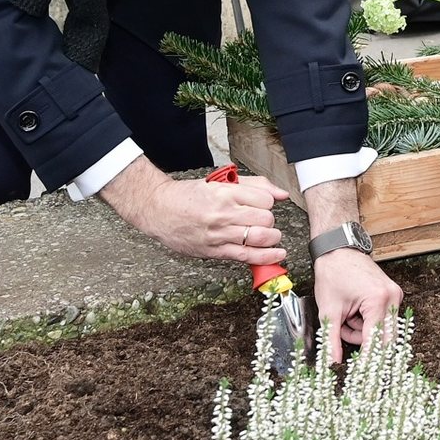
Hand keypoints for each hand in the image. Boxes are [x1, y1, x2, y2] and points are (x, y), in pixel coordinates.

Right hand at [98, 158, 286, 263]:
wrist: (158, 209)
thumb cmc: (189, 195)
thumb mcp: (221, 182)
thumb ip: (254, 186)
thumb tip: (281, 194)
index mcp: (225, 193)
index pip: (265, 200)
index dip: (268, 203)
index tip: (263, 205)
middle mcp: (223, 213)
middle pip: (265, 219)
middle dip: (270, 221)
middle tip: (263, 221)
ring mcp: (218, 234)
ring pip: (260, 238)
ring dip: (272, 238)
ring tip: (271, 236)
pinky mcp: (214, 251)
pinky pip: (246, 256)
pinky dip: (266, 257)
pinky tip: (277, 255)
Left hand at [313, 249, 404, 364]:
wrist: (339, 250)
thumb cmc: (334, 273)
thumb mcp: (329, 310)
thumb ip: (332, 339)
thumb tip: (333, 361)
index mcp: (378, 300)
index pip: (375, 340)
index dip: (366, 359)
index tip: (360, 373)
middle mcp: (392, 298)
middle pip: (384, 338)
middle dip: (363, 340)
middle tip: (344, 332)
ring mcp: (394, 296)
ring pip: (383, 331)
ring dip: (363, 331)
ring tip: (345, 317)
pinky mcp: (392, 295)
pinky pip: (383, 320)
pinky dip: (367, 322)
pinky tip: (354, 312)